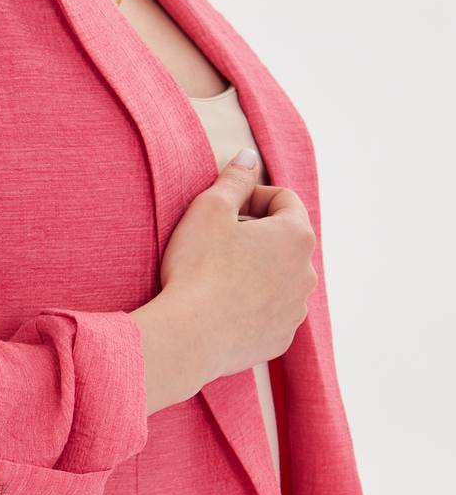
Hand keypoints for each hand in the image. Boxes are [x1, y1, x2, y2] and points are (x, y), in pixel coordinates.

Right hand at [130, 149, 317, 415]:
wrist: (188, 336)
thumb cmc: (197, 268)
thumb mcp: (209, 209)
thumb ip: (235, 179)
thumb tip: (250, 156)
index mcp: (296, 236)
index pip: (283, 199)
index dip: (251, 197)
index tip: (223, 209)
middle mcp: (307, 274)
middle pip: (284, 240)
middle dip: (255, 235)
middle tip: (215, 242)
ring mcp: (295, 310)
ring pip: (279, 278)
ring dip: (255, 271)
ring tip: (218, 276)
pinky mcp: (279, 339)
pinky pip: (269, 312)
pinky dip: (252, 305)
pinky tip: (222, 306)